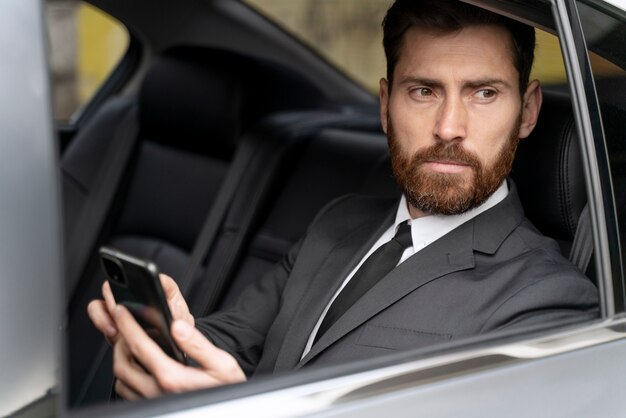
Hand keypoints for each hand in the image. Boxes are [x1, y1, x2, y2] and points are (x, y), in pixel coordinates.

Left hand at [87, 274, 245, 398]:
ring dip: (122, 361)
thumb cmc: (227, 390)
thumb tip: (177, 326)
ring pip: (122, 382)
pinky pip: (128, 394)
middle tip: (125, 327)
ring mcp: (152, 403)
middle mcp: (156, 393)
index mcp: (171, 377)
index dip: (128, 325)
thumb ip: (197, 344)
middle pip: (122, 364)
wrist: (228, 411)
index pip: (140, 346)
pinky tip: (139, 367)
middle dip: (120, 342)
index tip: (122, 312)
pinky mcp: (153, 409)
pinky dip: (128, 378)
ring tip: (131, 346)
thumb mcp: (222, 364)